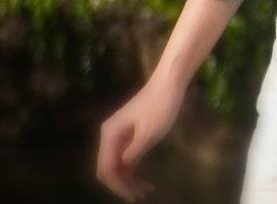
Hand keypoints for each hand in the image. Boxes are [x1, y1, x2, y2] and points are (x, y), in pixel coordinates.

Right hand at [96, 76, 183, 200]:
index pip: (106, 168)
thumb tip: (123, 169)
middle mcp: (109, 135)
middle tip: (140, 196)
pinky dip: (133, 169)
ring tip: (145, 192)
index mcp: (110, 135)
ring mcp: (118, 135)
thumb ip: (133, 153)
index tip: (133, 196)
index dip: (118, 186)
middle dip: (122, 185)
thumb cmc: (161, 106)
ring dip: (128, 179)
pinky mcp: (128, 134)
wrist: (169, 83)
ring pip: (118, 165)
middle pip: (109, 168)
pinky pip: (126, 157)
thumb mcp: (149, 134)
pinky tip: (143, 180)